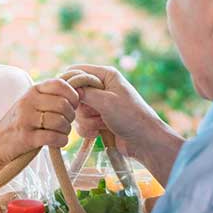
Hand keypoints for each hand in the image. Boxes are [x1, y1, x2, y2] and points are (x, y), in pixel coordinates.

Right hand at [0, 78, 79, 170]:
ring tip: (61, 133)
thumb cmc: (22, 123)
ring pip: (60, 122)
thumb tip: (80, 93)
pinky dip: (61, 141)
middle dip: (71, 116)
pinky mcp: (26, 138)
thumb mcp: (33, 103)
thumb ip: (51, 97)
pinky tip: (58, 142)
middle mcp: (28, 102)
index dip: (72, 96)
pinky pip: (53, 137)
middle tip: (66, 123)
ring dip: (66, 130)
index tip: (72, 106)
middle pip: (63, 105)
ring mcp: (25, 119)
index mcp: (33, 90)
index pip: (60, 84)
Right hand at [69, 64, 184, 185]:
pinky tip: (99, 132)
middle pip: (75, 94)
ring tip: (101, 125)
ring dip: (86, 121)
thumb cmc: (130, 117)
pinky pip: (82, 123)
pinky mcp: (99, 120)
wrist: (145, 141)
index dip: (69, 83)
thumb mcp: (106, 101)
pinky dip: (88, 129)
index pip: (77, 70)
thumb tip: (68, 89)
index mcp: (106, 75)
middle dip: (81, 108)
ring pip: (78, 111)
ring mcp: (101, 105)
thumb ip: (84, 92)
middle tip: (95, 113)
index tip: (67, 98)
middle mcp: (102, 87)